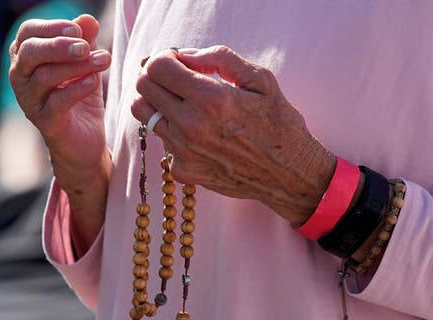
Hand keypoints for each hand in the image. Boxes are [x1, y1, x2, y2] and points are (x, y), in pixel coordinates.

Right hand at [9, 15, 112, 254]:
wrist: (84, 141)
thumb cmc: (80, 97)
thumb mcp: (86, 64)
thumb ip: (85, 41)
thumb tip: (88, 19)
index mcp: (26, 59)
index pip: (28, 33)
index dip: (52, 27)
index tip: (79, 29)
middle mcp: (21, 79)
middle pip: (30, 52)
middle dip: (59, 45)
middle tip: (86, 46)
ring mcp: (30, 102)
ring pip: (45, 77)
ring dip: (77, 66)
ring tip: (103, 60)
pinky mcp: (45, 123)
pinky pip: (57, 103)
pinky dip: (76, 89)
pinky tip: (94, 82)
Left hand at [131, 46, 335, 223]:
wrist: (289, 174)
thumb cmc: (279, 123)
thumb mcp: (260, 79)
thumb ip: (219, 58)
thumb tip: (184, 55)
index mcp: (211, 99)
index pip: (156, 68)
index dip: (163, 58)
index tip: (176, 61)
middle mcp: (191, 126)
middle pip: (142, 89)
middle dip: (155, 76)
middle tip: (175, 78)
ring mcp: (183, 151)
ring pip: (145, 114)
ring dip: (159, 102)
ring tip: (183, 103)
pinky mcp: (182, 170)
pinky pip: (162, 141)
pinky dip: (173, 132)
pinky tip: (198, 133)